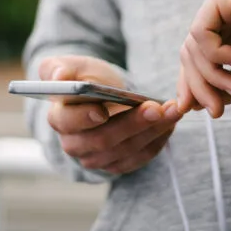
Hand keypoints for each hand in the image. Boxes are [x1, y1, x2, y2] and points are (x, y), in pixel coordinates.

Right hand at [39, 55, 180, 174]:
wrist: (104, 94)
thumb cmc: (86, 77)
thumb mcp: (72, 66)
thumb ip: (59, 69)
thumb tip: (59, 78)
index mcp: (59, 118)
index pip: (67, 122)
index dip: (84, 118)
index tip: (103, 110)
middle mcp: (75, 144)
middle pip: (102, 140)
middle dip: (132, 124)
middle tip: (155, 108)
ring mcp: (97, 158)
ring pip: (125, 150)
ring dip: (152, 131)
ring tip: (171, 111)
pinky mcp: (119, 164)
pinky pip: (140, 157)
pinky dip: (158, 140)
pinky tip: (171, 122)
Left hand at [177, 0, 230, 117]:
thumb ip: (222, 86)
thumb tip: (193, 105)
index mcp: (224, 24)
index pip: (195, 55)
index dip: (192, 84)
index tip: (197, 111)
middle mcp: (217, 9)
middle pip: (189, 52)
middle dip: (199, 85)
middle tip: (216, 110)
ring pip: (192, 46)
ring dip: (211, 75)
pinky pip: (200, 33)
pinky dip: (215, 54)